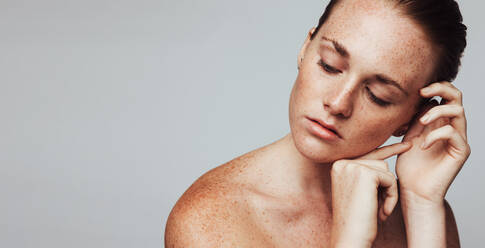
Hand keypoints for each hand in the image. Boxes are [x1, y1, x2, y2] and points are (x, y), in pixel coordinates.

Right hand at [330, 142, 411, 247]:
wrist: (350, 238)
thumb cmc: (356, 220)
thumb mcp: (358, 192)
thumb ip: (366, 173)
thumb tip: (384, 157)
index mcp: (337, 165)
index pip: (366, 154)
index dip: (388, 150)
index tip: (406, 145)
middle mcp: (342, 162)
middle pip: (378, 161)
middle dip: (385, 184)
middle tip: (379, 207)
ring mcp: (352, 167)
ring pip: (385, 169)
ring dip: (389, 191)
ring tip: (380, 210)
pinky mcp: (365, 174)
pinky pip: (390, 179)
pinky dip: (392, 197)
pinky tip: (382, 212)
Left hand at [396, 81, 470, 205]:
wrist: (414, 191)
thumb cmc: (409, 167)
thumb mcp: (408, 138)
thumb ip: (414, 120)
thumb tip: (416, 100)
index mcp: (439, 122)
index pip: (445, 95)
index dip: (433, 87)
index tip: (415, 89)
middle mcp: (452, 127)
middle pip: (457, 96)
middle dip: (441, 87)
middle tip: (422, 91)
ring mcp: (458, 139)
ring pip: (458, 111)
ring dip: (437, 112)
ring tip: (421, 122)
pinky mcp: (460, 151)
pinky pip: (453, 133)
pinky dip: (436, 134)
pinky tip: (422, 145)